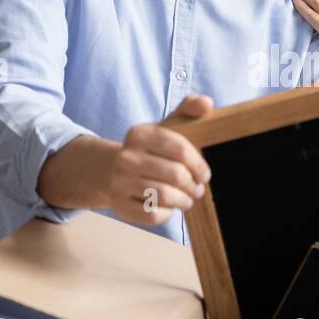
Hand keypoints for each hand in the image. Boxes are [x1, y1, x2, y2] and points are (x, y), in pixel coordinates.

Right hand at [107, 94, 213, 225]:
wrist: (111, 171)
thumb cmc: (150, 150)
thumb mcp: (166, 126)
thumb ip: (188, 109)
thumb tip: (207, 103)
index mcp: (138, 133)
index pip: (180, 149)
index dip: (199, 165)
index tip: (204, 174)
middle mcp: (126, 157)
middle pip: (176, 175)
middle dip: (193, 185)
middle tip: (197, 189)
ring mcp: (119, 182)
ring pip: (166, 196)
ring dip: (183, 200)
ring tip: (188, 199)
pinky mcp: (119, 206)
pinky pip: (153, 215)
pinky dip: (167, 213)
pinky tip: (169, 207)